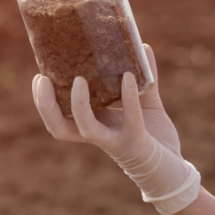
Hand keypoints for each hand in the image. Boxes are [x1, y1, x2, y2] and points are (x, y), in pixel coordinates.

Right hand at [27, 45, 196, 206]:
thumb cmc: (156, 136)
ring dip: (77, 105)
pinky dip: (128, 96)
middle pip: (59, 127)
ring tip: (78, 80)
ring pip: (84, 128)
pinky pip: (130, 117)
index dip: (45, 100)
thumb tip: (143, 46)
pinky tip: (128, 77)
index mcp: (94, 124)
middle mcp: (98, 134)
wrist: (175, 168)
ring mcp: (115, 140)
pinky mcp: (137, 141)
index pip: (59, 116)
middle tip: (41, 79)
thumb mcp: (147, 103)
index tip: (39, 76)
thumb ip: (144, 78)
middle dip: (45, 105)